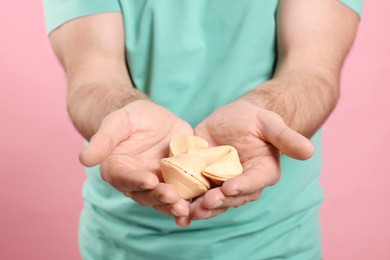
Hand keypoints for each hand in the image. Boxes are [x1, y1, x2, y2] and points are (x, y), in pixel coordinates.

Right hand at [79, 100, 192, 224]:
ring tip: (184, 209)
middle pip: (146, 194)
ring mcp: (158, 184)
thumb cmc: (130, 119)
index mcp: (118, 170)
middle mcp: (137, 182)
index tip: (149, 180)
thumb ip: (103, 140)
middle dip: (159, 197)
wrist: (152, 119)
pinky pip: (182, 195)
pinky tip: (196, 210)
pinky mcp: (177, 181)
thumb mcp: (117, 123)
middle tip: (173, 196)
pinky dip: (189, 204)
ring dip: (174, 206)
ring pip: (164, 200)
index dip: (136, 180)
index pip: (125, 178)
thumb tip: (84, 158)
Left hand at [186, 100, 313, 221]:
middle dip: (218, 202)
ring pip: (211, 200)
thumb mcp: (270, 124)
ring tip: (188, 211)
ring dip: (200, 208)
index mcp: (262, 173)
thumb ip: (286, 138)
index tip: (230, 187)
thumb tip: (309, 151)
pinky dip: (185, 198)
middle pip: (231, 198)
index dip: (242, 186)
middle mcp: (242, 184)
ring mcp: (220, 183)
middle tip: (205, 203)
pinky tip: (173, 204)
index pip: (253, 183)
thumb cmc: (256, 120)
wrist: (235, 119)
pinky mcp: (202, 178)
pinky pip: (194, 191)